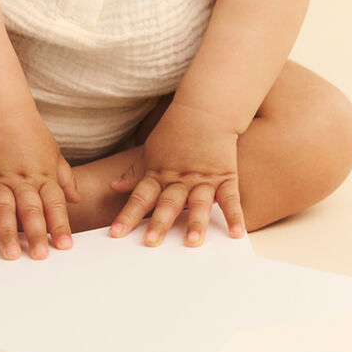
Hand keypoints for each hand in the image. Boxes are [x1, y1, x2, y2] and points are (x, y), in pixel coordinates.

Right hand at [0, 115, 79, 260]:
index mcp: (43, 176)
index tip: (65, 246)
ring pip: (3, 209)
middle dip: (36, 234)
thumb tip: (75, 199)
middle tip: (40, 257)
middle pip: (31, 210)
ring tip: (11, 255)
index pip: (55, 205)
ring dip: (6, 233)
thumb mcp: (53, 152)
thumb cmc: (28, 131)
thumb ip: (64, 178)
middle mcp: (22, 180)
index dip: (60, 226)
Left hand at [107, 102, 244, 246]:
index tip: (117, 233)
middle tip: (151, 242)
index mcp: (159, 174)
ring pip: (199, 203)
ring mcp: (203, 178)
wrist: (205, 109)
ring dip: (195, 222)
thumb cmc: (175, 132)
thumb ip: (137, 174)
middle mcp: (180, 179)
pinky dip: (234, 216)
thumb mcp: (151, 151)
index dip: (128, 215)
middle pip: (168, 203)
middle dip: (160, 223)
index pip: (140, 197)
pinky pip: (230, 199)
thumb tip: (114, 186)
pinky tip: (236, 234)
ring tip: (193, 242)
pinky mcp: (225, 176)